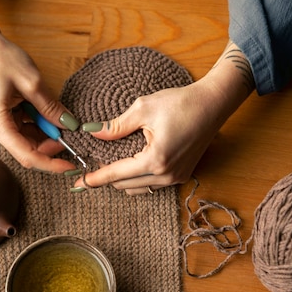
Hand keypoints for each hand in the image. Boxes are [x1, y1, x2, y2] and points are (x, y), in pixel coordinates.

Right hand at [0, 33, 78, 172]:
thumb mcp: (32, 83)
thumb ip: (51, 108)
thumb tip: (70, 125)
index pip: (29, 157)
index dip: (52, 164)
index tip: (72, 166)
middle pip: (29, 150)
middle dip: (52, 145)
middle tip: (71, 131)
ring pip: (29, 139)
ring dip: (47, 132)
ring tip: (60, 115)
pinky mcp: (2, 116)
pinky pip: (24, 127)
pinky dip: (39, 123)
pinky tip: (48, 111)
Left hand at [72, 41, 253, 194]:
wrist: (213, 104)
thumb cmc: (181, 103)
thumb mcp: (144, 109)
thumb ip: (116, 125)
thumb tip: (93, 132)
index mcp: (155, 160)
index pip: (117, 174)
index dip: (95, 179)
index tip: (78, 183)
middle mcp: (167, 175)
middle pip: (125, 185)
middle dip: (107, 178)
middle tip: (93, 165)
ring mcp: (176, 178)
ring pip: (139, 188)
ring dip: (123, 180)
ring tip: (110, 164)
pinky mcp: (182, 175)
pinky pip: (152, 184)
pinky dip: (138, 178)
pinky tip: (131, 164)